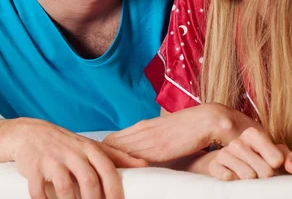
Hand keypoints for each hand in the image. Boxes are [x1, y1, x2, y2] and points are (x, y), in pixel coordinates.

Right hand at [4, 118, 146, 198]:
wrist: (31, 133)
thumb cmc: (67, 144)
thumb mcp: (92, 146)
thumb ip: (117, 156)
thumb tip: (145, 165)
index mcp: (90, 149)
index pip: (108, 170)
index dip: (115, 191)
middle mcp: (73, 154)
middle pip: (89, 182)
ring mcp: (52, 160)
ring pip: (65, 188)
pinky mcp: (33, 167)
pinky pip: (38, 190)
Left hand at [103, 103, 260, 162]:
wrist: (208, 119)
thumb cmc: (191, 129)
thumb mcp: (167, 136)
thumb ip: (154, 146)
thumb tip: (145, 161)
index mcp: (143, 128)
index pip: (112, 139)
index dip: (100, 151)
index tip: (89, 161)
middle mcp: (141, 130)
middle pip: (108, 143)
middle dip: (95, 156)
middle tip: (83, 170)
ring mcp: (148, 138)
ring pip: (115, 148)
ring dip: (104, 161)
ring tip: (91, 174)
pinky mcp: (157, 147)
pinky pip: (130, 154)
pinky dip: (118, 163)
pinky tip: (110, 172)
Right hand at [207, 127, 291, 180]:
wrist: (227, 161)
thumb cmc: (255, 157)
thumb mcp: (273, 154)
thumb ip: (287, 157)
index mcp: (253, 134)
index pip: (276, 159)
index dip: (277, 166)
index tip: (273, 164)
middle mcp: (238, 142)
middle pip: (264, 171)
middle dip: (265, 176)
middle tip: (260, 173)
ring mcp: (224, 154)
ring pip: (248, 176)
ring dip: (251, 180)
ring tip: (249, 175)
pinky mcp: (214, 166)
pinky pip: (230, 179)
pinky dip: (236, 182)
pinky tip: (236, 177)